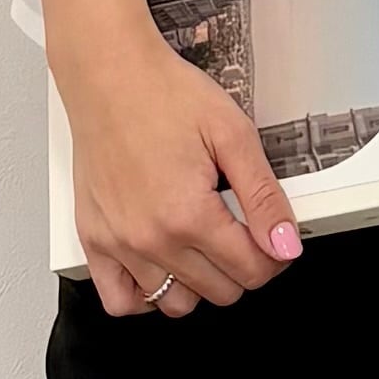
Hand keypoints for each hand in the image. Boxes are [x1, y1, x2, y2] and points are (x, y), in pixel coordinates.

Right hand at [57, 21, 303, 317]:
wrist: (111, 75)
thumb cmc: (165, 94)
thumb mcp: (233, 133)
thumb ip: (263, 195)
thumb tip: (285, 243)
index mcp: (189, 214)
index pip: (250, 269)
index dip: (276, 256)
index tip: (279, 239)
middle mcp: (151, 239)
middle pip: (218, 291)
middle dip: (245, 267)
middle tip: (249, 233)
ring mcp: (118, 245)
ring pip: (174, 303)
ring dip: (202, 284)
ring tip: (209, 246)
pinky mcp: (93, 240)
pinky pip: (120, 300)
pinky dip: (145, 296)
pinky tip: (164, 267)